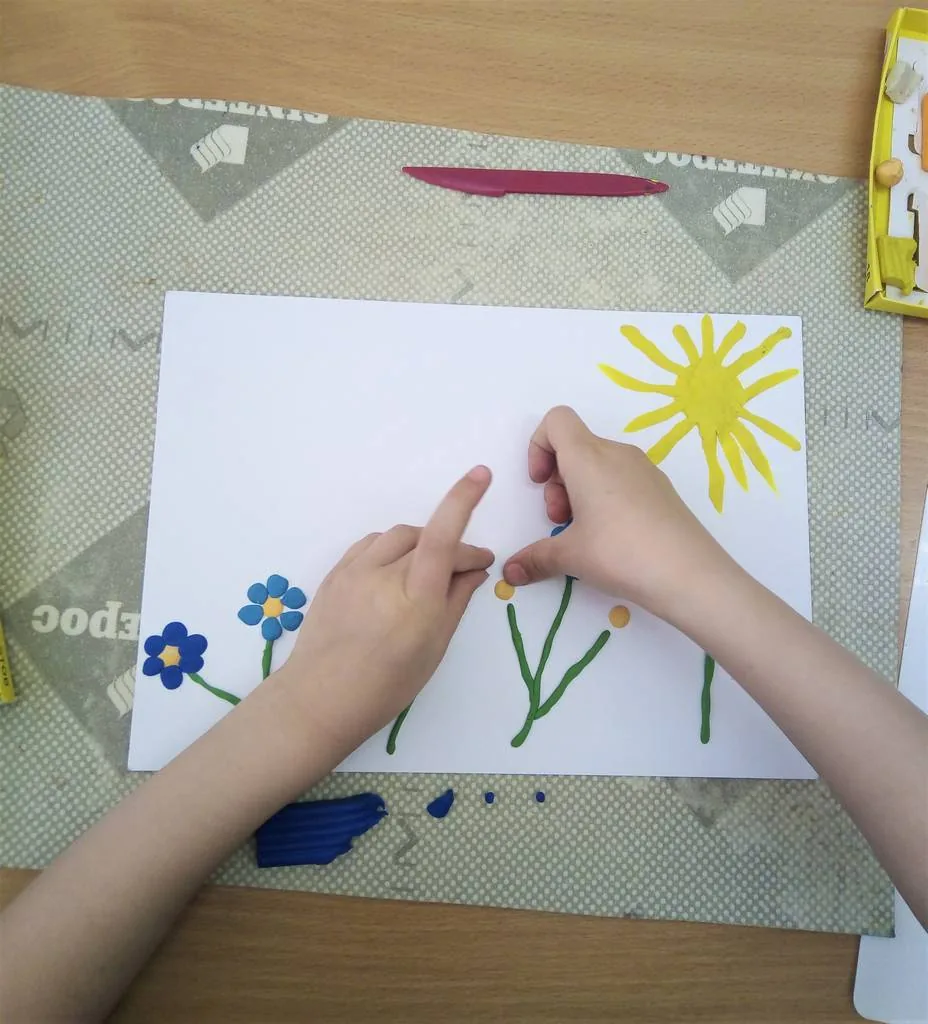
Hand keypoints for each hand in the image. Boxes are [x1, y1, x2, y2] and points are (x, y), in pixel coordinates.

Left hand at [279, 466, 493, 752]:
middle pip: (424, 537)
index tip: (480, 475)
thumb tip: (475, 569)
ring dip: (419, 543)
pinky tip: (395, 571)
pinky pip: (370, 545)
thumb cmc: (386, 685)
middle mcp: (383, 575)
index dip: (462, 500)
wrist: (320, 698)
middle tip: (465, 570)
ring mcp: (354, 571)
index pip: (442, 536)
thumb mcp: (433, 648)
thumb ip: (456, 601)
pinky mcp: (335, 574)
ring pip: (396, 536)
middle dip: (451, 547)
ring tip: (428, 570)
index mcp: (415, 598)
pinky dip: (391, 549)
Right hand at [502, 407, 736, 623]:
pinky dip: (606, 498)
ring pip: (599, 464)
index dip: (538, 446)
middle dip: (557, 480)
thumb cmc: (621, 553)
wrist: (690, 574)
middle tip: (560, 520)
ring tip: (585, 534)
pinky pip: (622, 479)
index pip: (557, 420)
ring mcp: (644, 469)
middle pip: (575, 446)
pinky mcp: (661, 488)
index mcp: (589, 458)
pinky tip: (614, 537)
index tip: (540, 484)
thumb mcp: (570, 557)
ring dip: (580, 491)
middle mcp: (617, 454)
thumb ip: (535, 558)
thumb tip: (510, 572)